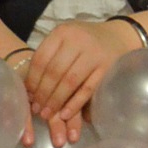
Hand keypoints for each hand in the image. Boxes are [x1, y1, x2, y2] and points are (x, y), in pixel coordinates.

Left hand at [24, 20, 139, 147]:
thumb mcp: (66, 40)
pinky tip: (65, 115)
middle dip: (43, 94)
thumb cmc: (86, 41)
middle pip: (54, 72)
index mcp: (62, 32)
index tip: (28, 96)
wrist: (119, 36)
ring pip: (69, 82)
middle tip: (37, 110)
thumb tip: (30, 91)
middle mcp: (77, 40)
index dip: (33, 80)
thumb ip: (50, 58)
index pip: (41, 59)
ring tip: (47, 114)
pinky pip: (87, 90)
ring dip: (56, 101)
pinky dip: (75, 104)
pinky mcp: (106, 69)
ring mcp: (94, 54)